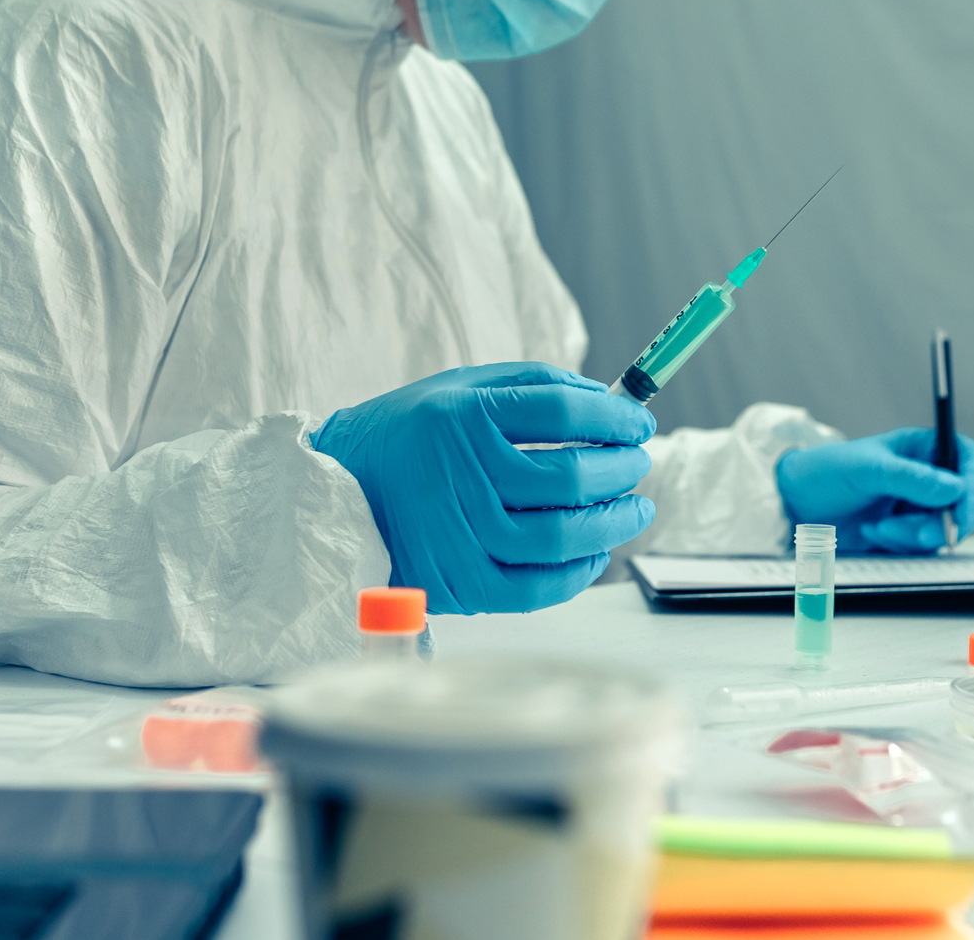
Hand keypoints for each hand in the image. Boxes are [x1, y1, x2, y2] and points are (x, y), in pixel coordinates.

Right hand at [311, 363, 655, 613]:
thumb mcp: (459, 389)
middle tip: (637, 464)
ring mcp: (460, 534)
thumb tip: (609, 402)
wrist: (335, 494)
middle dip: (621, 469)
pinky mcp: (459, 584)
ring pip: (561, 534)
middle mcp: (462, 475)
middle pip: (569, 475)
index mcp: (462, 417)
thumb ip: (533, 386)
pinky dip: (578, 572)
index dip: (614, 417)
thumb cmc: (410, 437)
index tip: (638, 422)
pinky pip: (537, 587)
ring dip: (613, 522)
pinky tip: (594, 553)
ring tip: (633, 509)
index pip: (564, 412)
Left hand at [776, 428, 973, 553]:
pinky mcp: (908, 534)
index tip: (963, 508)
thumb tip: (955, 487)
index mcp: (923, 448)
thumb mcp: (867, 468)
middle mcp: (928, 477)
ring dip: (915, 535)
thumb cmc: (826, 472)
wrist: (794, 506)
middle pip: (967, 501)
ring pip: (945, 529)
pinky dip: (902, 546)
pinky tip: (874, 534)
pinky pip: (924, 547)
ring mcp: (919, 507)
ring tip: (878, 528)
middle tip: (921, 534)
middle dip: (945, 521)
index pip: (969, 460)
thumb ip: (911, 477)